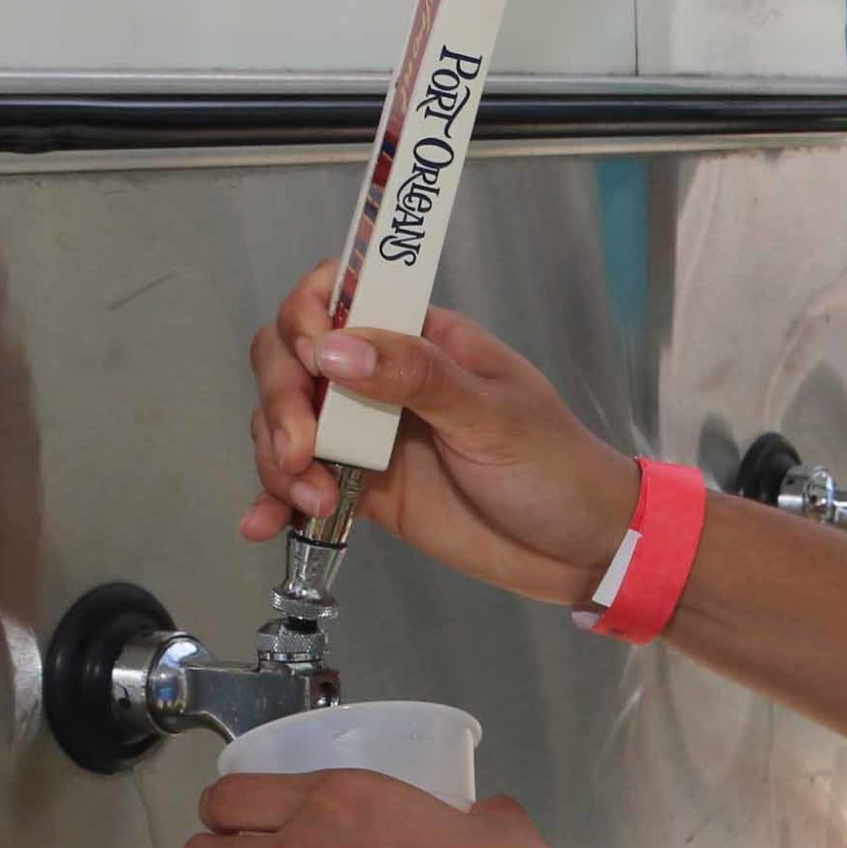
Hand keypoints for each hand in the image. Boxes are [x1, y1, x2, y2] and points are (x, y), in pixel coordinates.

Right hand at [244, 261, 640, 604]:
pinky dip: (276, 499)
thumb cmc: (557, 470)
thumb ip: (419, 378)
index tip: (313, 361)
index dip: (308, 318)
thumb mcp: (495, 418)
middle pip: (292, 356)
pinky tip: (266, 524)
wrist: (580, 551)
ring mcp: (370, 432)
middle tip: (303, 450)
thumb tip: (336, 346)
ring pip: (286, 420)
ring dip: (279, 456)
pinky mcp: (364, 486)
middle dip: (282, 398)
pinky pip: (301, 481)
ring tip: (315, 499)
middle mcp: (386, 377)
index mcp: (425, 339)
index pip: (340, 296)